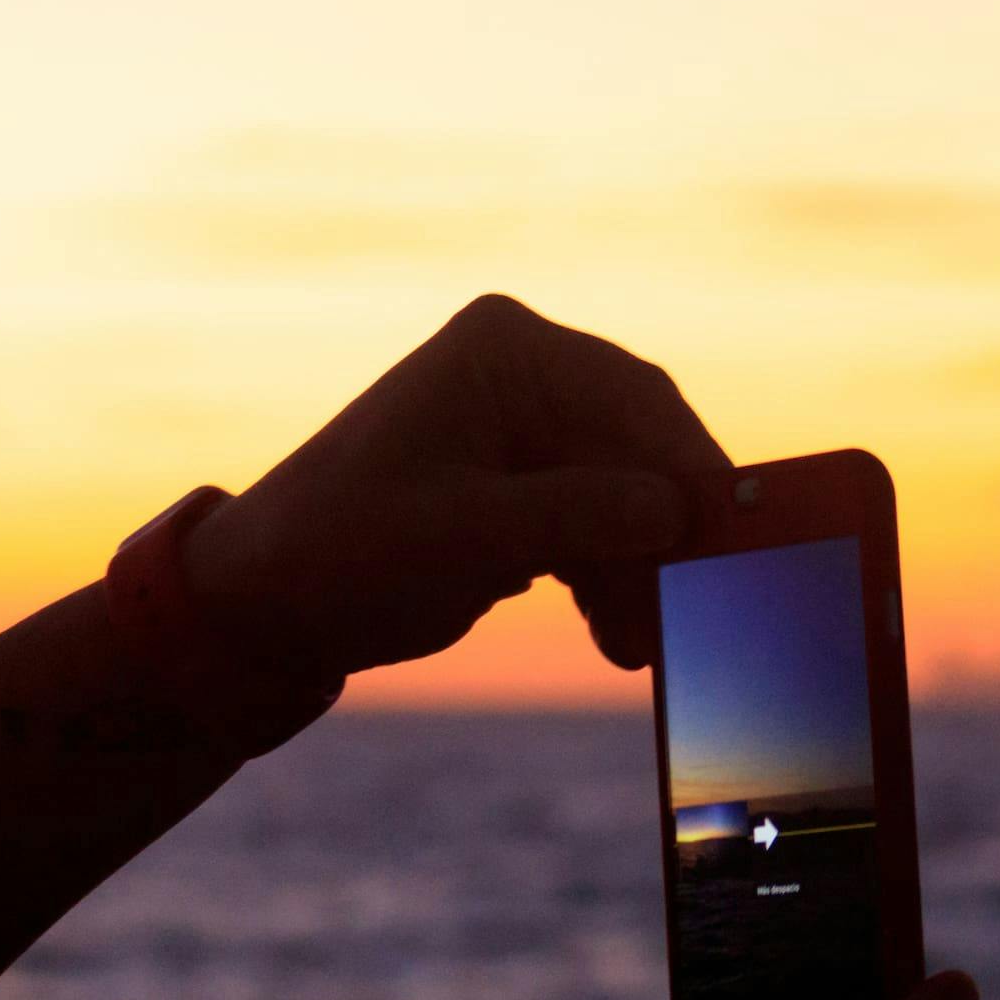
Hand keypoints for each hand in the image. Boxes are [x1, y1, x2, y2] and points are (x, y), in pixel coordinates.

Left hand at [187, 295, 731, 679]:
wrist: (262, 607)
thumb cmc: (341, 552)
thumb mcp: (466, 536)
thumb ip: (578, 516)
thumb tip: (681, 511)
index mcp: (505, 352)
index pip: (631, 400)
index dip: (692, 468)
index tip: (737, 535)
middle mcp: (523, 377)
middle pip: (641, 448)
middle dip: (670, 535)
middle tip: (703, 606)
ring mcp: (524, 432)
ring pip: (627, 498)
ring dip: (644, 573)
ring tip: (648, 647)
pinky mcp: (521, 489)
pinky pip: (596, 529)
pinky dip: (612, 582)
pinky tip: (622, 639)